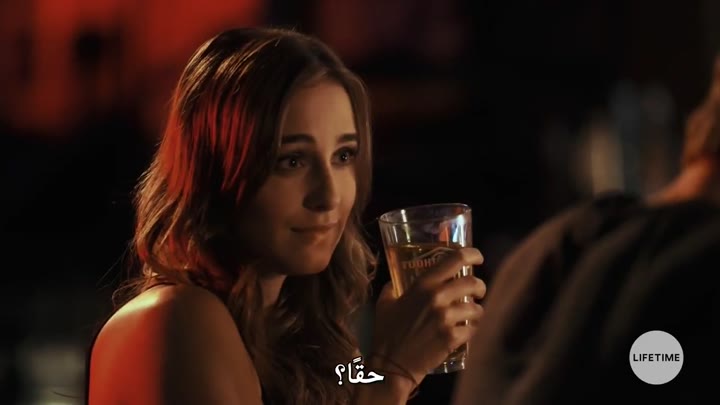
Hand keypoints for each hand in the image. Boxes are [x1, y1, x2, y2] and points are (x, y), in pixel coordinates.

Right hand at [370, 247, 485, 385]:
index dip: (472, 255)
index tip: (477, 258)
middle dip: (479, 287)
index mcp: (422, 285)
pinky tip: (464, 332)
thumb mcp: (384, 304)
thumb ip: (392, 289)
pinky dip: (471, 330)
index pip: (455, 260)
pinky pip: (473, 329)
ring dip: (476, 311)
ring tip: (471, 316)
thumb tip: (396, 281)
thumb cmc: (386, 333)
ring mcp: (446, 318)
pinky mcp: (453, 338)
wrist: (391, 366)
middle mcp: (437, 297)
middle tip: (477, 291)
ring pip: (476, 308)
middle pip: (472, 283)